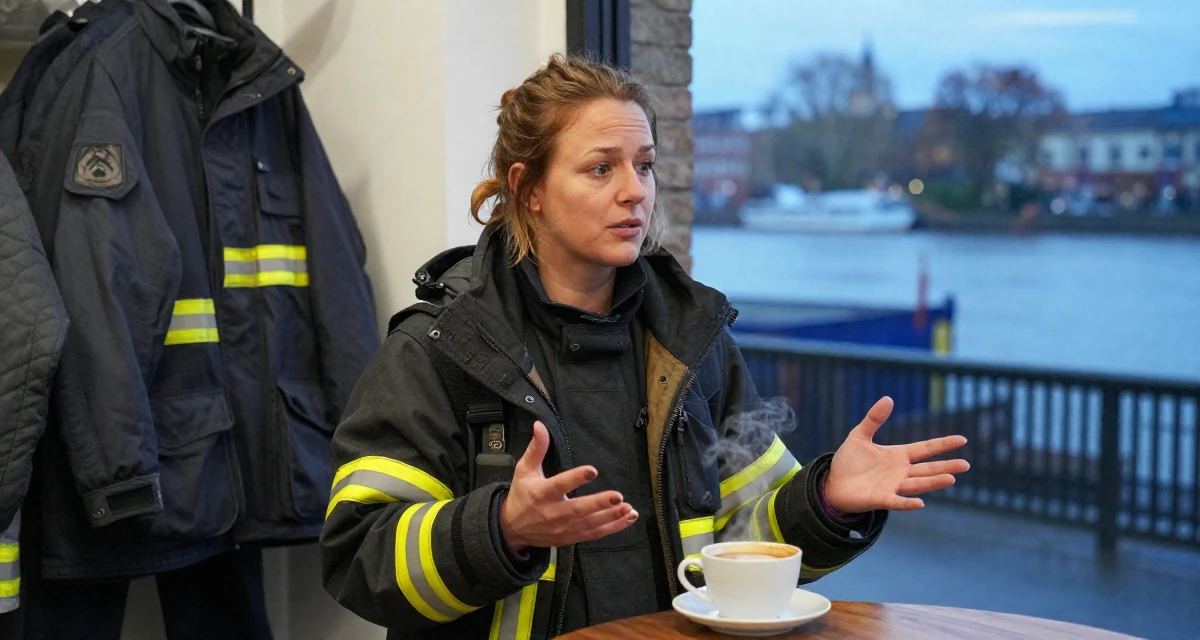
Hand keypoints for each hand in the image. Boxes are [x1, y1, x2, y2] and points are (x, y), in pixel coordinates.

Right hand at [500, 421, 638, 552]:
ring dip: (611, 516)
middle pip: (578, 508)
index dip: (576, 478)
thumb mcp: (524, 470)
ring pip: (590, 523)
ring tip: (628, 508)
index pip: (560, 485)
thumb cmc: (521, 495)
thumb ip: (536, 448)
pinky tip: (628, 518)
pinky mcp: (571, 537)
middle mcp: (553, 512)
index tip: (592, 470)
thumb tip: (540, 425)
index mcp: (542, 493)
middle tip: (618, 496)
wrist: (512, 529)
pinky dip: (613, 528)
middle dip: (599, 503)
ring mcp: (563, 528)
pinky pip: (594, 534)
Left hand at [825, 397, 969, 512]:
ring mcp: (892, 486)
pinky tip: (920, 503)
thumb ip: (874, 419)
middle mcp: (900, 472)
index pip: (925, 449)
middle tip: (966, 465)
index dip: (942, 444)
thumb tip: (888, 398)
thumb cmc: (848, 461)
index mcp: (898, 455)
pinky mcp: (880, 499)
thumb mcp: (859, 435)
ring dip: (933, 482)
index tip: (962, 440)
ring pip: (918, 484)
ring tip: (951, 478)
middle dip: (946, 466)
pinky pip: (897, 502)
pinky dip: (908, 503)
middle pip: (928, 469)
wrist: (832, 483)